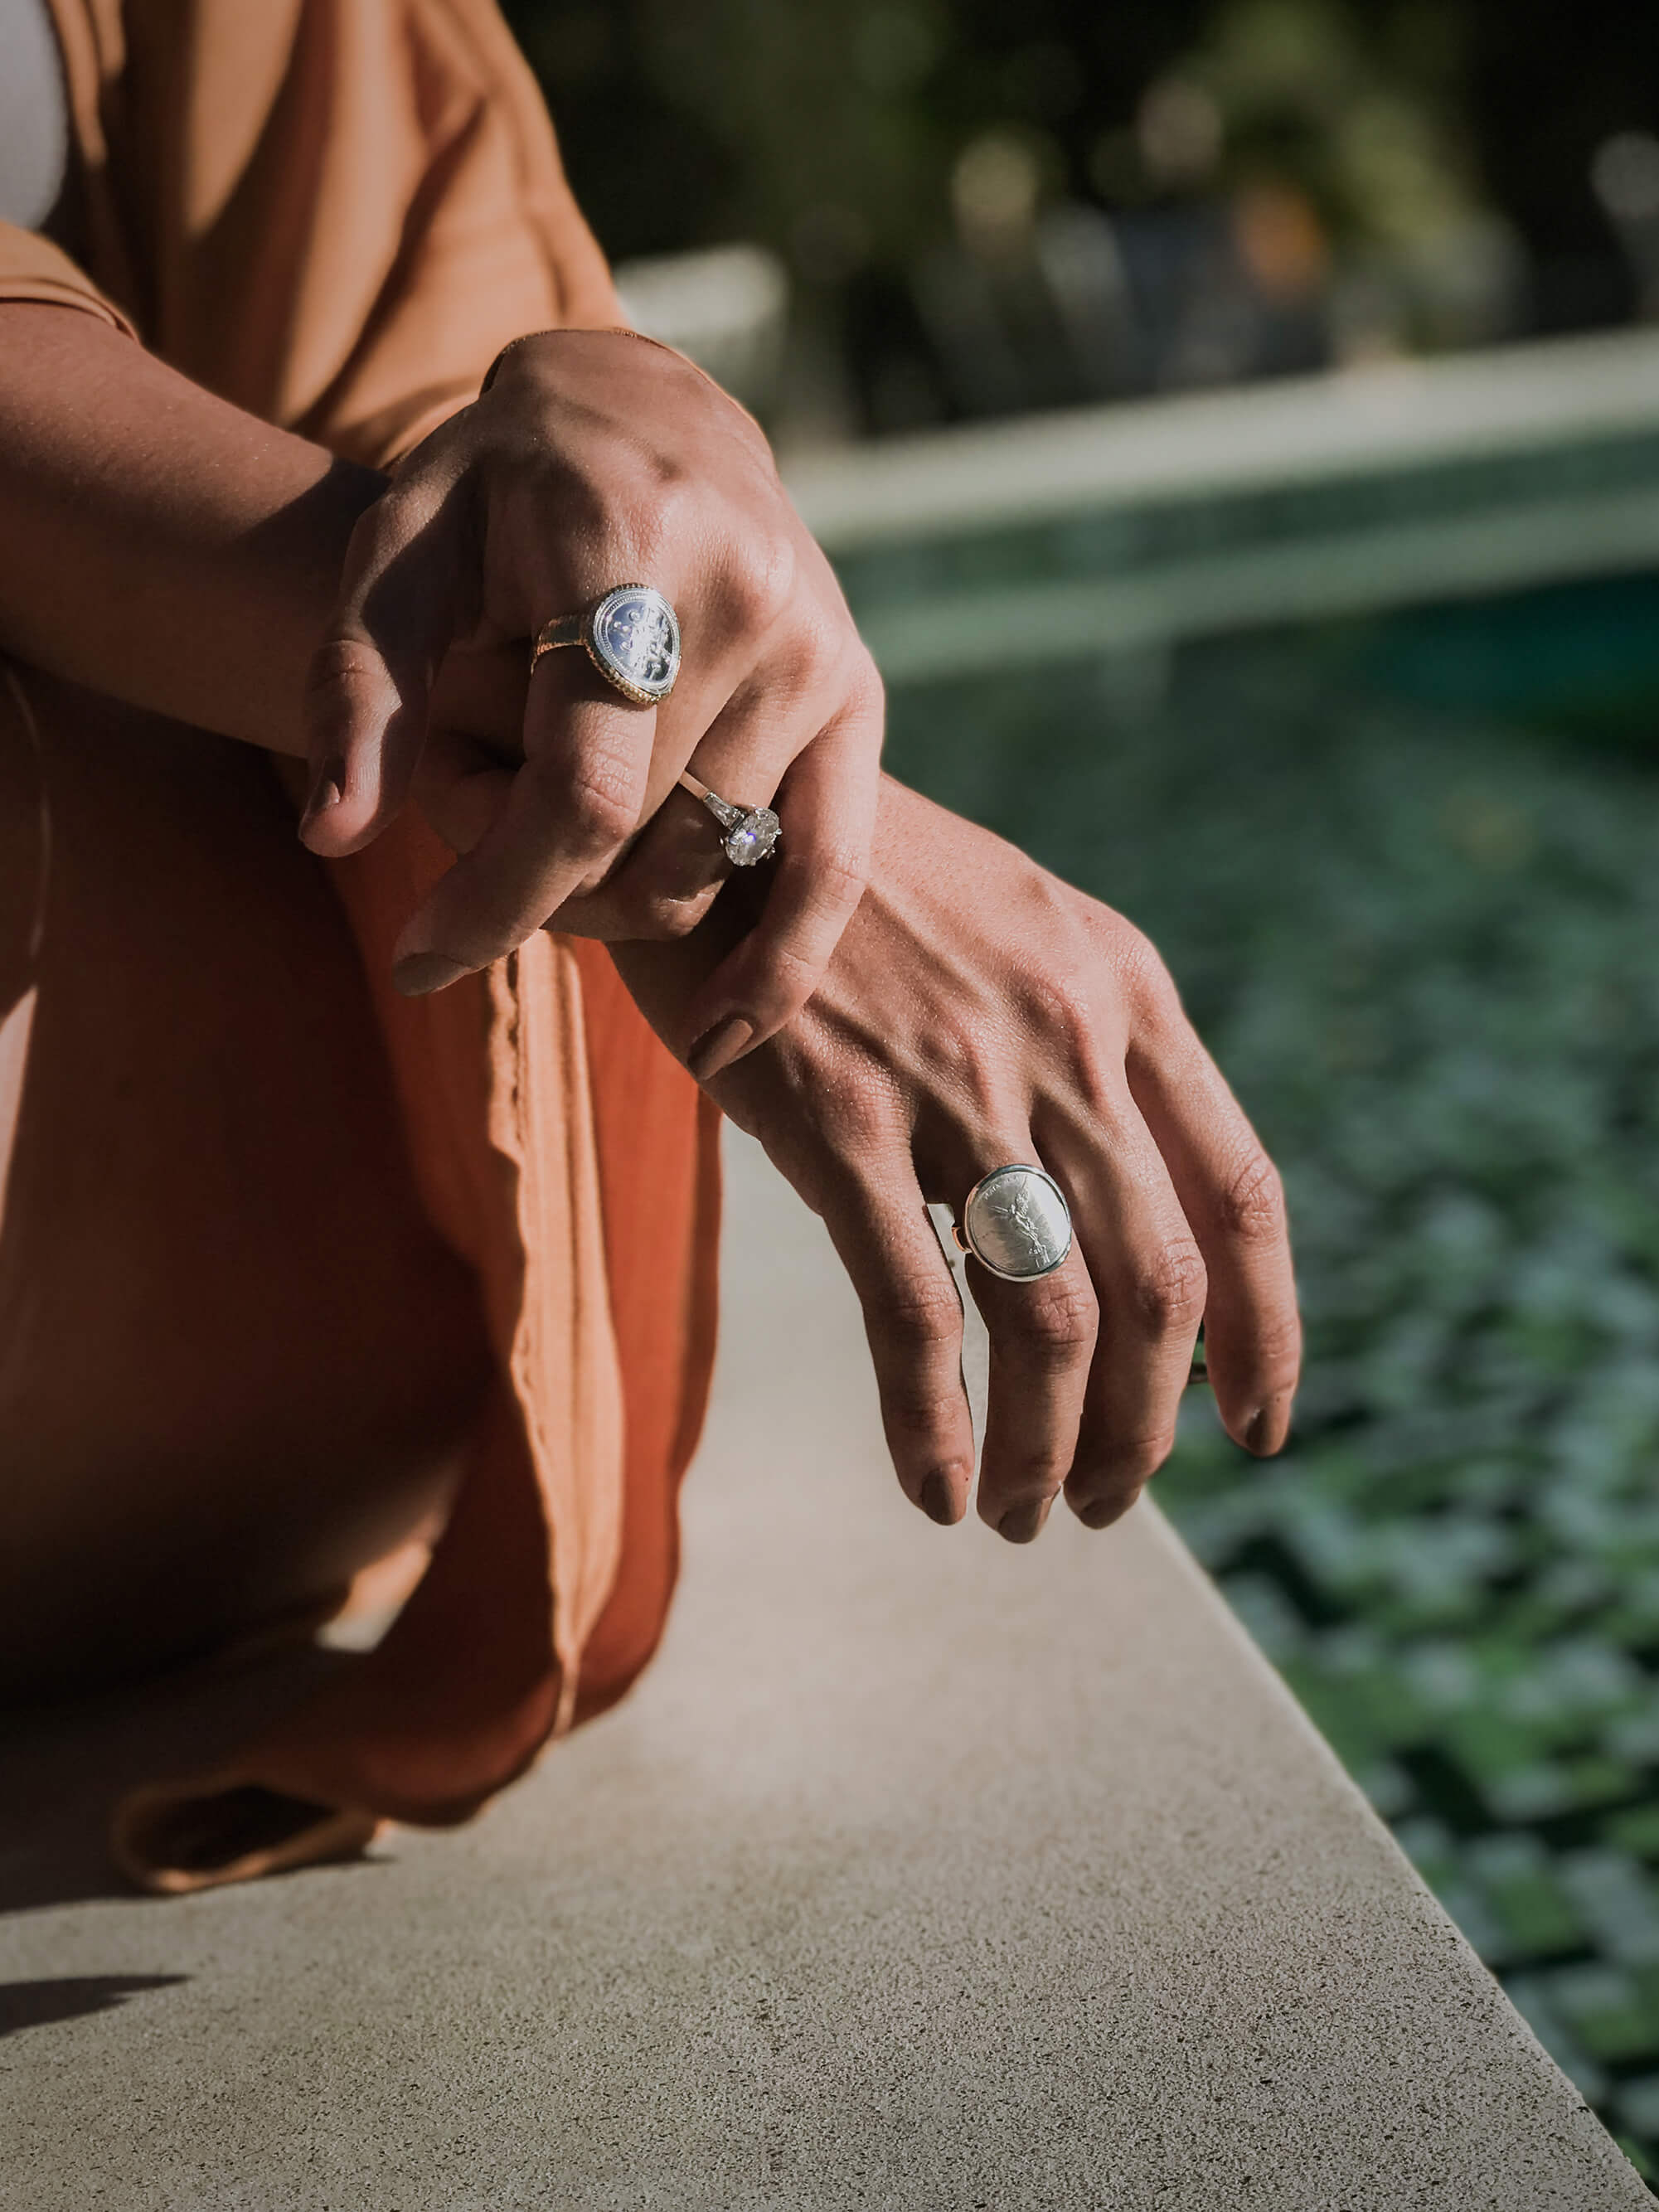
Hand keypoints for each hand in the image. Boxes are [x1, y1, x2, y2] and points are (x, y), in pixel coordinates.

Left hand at [298, 329, 881, 1068]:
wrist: (647, 408)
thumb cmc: (495, 490)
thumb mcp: (397, 553)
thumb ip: (360, 690)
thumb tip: (334, 834)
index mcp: (625, 546)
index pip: (576, 788)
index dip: (497, 897)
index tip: (420, 960)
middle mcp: (748, 597)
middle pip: (639, 842)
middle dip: (539, 893)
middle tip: (472, 863)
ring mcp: (819, 649)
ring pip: (707, 865)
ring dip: (616, 904)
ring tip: (550, 845)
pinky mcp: (859, 691)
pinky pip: (830, 866)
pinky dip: (781, 966)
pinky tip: (723, 1038)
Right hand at [614, 780, 1300, 1538]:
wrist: (711, 792)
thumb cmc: (860, 878)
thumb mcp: (1020, 926)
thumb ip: (1089, 1046)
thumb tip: (1128, 1204)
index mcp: (1125, 995)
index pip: (1241, 1194)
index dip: (1267, 1332)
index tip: (1260, 1425)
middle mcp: (1065, 1042)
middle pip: (1160, 1287)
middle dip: (1148, 1425)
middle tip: (1103, 1498)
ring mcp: (955, 1082)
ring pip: (1053, 1318)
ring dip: (1048, 1446)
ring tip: (1020, 1513)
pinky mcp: (839, 1120)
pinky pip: (914, 1310)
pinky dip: (933, 1425)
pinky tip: (932, 1491)